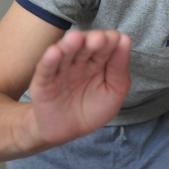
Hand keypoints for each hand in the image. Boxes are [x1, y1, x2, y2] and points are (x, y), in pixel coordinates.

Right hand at [21, 30, 131, 149]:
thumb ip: (119, 69)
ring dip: (70, 44)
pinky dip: (49, 59)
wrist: (65, 131)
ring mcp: (61, 69)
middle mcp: (80, 61)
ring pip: (65, 53)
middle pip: (86, 45)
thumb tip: (125, 41)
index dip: (111, 41)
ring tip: (75, 38)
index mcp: (99, 61)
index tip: (117, 40)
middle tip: (99, 39)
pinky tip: (54, 52)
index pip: (106, 45)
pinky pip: (46, 68)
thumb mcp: (113, 92)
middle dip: (93, 40)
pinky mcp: (44, 80)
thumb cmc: (91, 109)